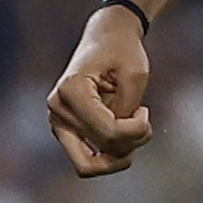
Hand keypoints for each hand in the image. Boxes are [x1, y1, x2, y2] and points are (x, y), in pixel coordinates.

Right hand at [47, 5, 153, 176]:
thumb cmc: (122, 50)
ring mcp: (57, 121)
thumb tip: (118, 142)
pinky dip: (108, 155)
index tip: (145, 109)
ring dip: (118, 156)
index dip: (136, 130)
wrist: (106, 36)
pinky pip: (85, 159)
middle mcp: (58, 108)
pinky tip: (124, 134)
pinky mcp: (64, 129)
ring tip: (133, 130)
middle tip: (142, 120)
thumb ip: (128, 110)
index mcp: (71, 89)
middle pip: (99, 150)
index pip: (107, 132)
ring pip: (87, 165)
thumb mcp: (136, 74)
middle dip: (129, 143)